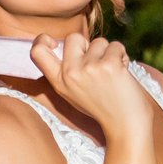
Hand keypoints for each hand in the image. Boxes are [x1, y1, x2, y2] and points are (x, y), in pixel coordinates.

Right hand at [30, 33, 152, 139]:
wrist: (125, 125)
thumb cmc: (102, 108)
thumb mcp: (73, 93)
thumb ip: (67, 71)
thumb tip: (65, 44)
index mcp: (59, 82)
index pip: (37, 52)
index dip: (42, 39)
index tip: (55, 42)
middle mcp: (70, 74)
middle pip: (73, 38)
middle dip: (88, 45)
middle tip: (97, 62)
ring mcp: (89, 68)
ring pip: (99, 42)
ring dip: (109, 53)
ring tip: (112, 74)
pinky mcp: (109, 64)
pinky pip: (116, 46)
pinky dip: (122, 56)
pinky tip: (123, 73)